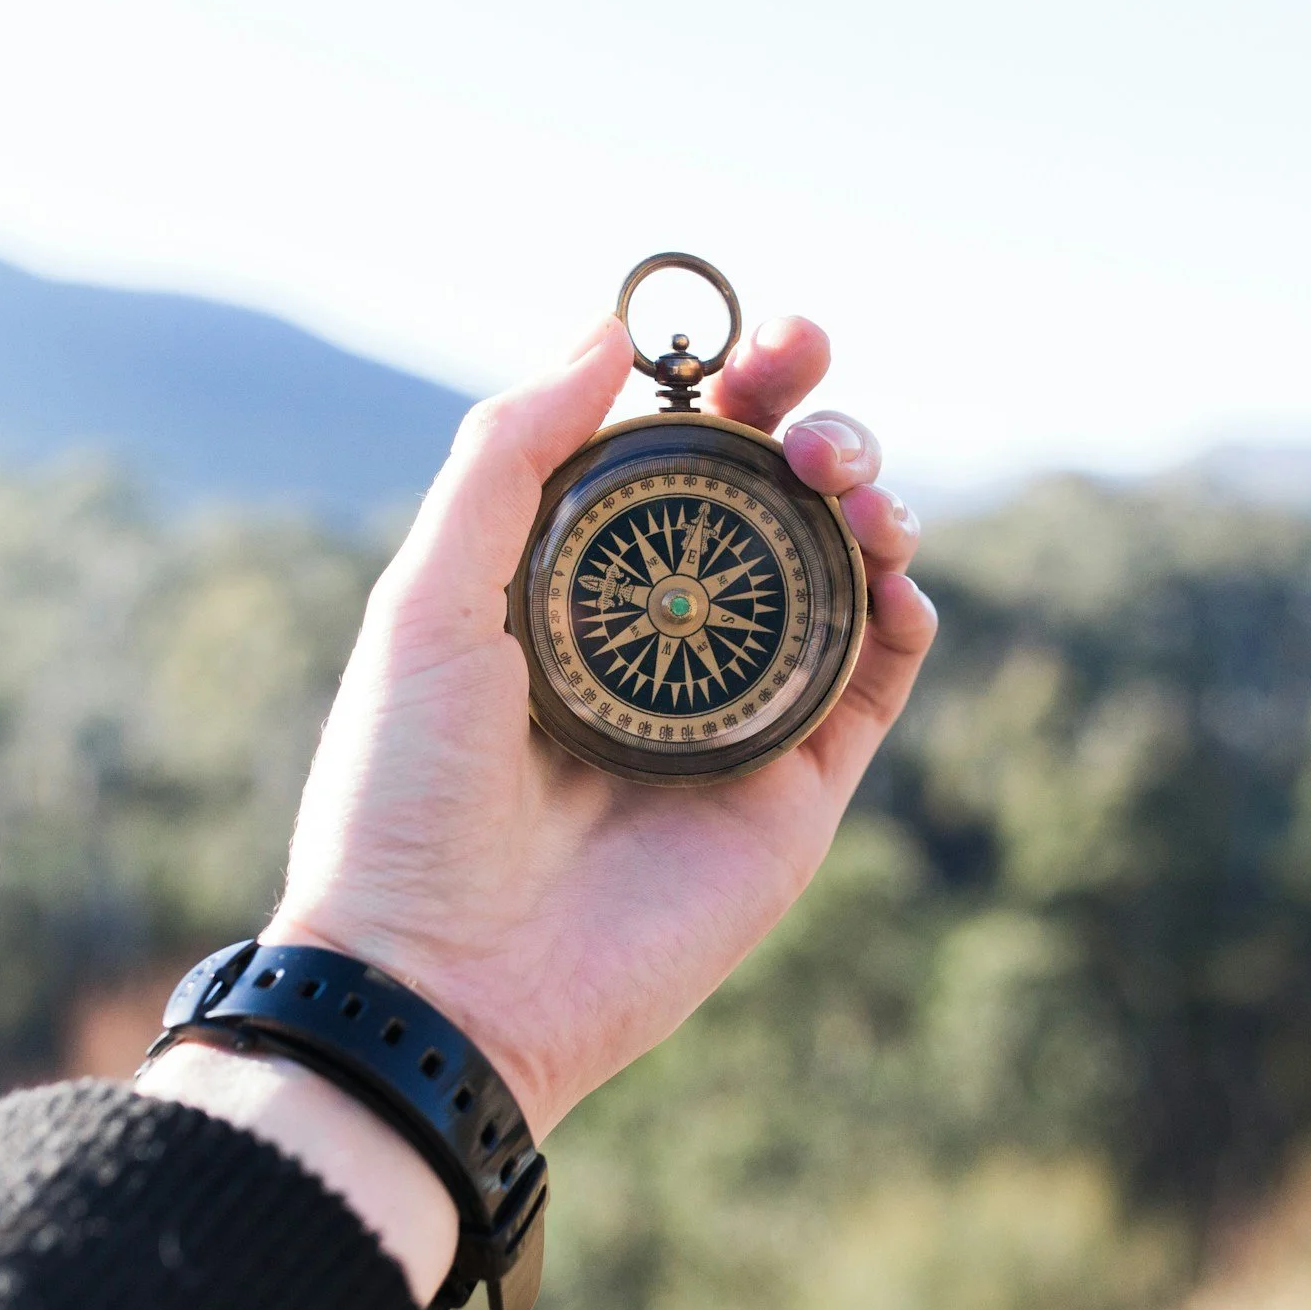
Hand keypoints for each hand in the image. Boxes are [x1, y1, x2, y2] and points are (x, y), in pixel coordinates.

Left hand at [268, 313, 935, 1134]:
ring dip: (866, 499)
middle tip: (810, 398)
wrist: (441, 981)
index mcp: (573, 585)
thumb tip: (608, 328)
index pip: (675, 457)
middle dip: (812, 421)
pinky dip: (904, 612)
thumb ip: (511, 456)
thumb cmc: (406, 793)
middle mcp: (663, 639)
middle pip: (773, 499)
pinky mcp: (794, 791)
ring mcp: (736, 713)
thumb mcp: (430, 599)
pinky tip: (891, 570)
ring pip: (840, 573)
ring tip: (848, 480)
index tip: (759, 338)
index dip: (727, 386)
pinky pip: (876, 681)